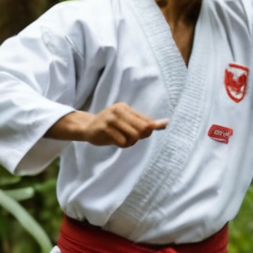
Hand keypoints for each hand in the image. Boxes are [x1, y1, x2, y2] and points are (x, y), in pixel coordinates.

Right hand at [47, 103, 168, 147]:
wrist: (86, 127)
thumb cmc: (110, 126)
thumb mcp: (125, 120)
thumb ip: (142, 122)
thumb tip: (165, 123)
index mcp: (124, 108)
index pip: (145, 119)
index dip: (154, 126)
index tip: (165, 124)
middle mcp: (118, 111)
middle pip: (142, 128)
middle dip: (141, 136)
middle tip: (133, 138)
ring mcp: (110, 119)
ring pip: (133, 136)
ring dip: (131, 142)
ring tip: (123, 140)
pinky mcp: (104, 129)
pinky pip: (122, 141)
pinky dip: (123, 144)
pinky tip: (116, 141)